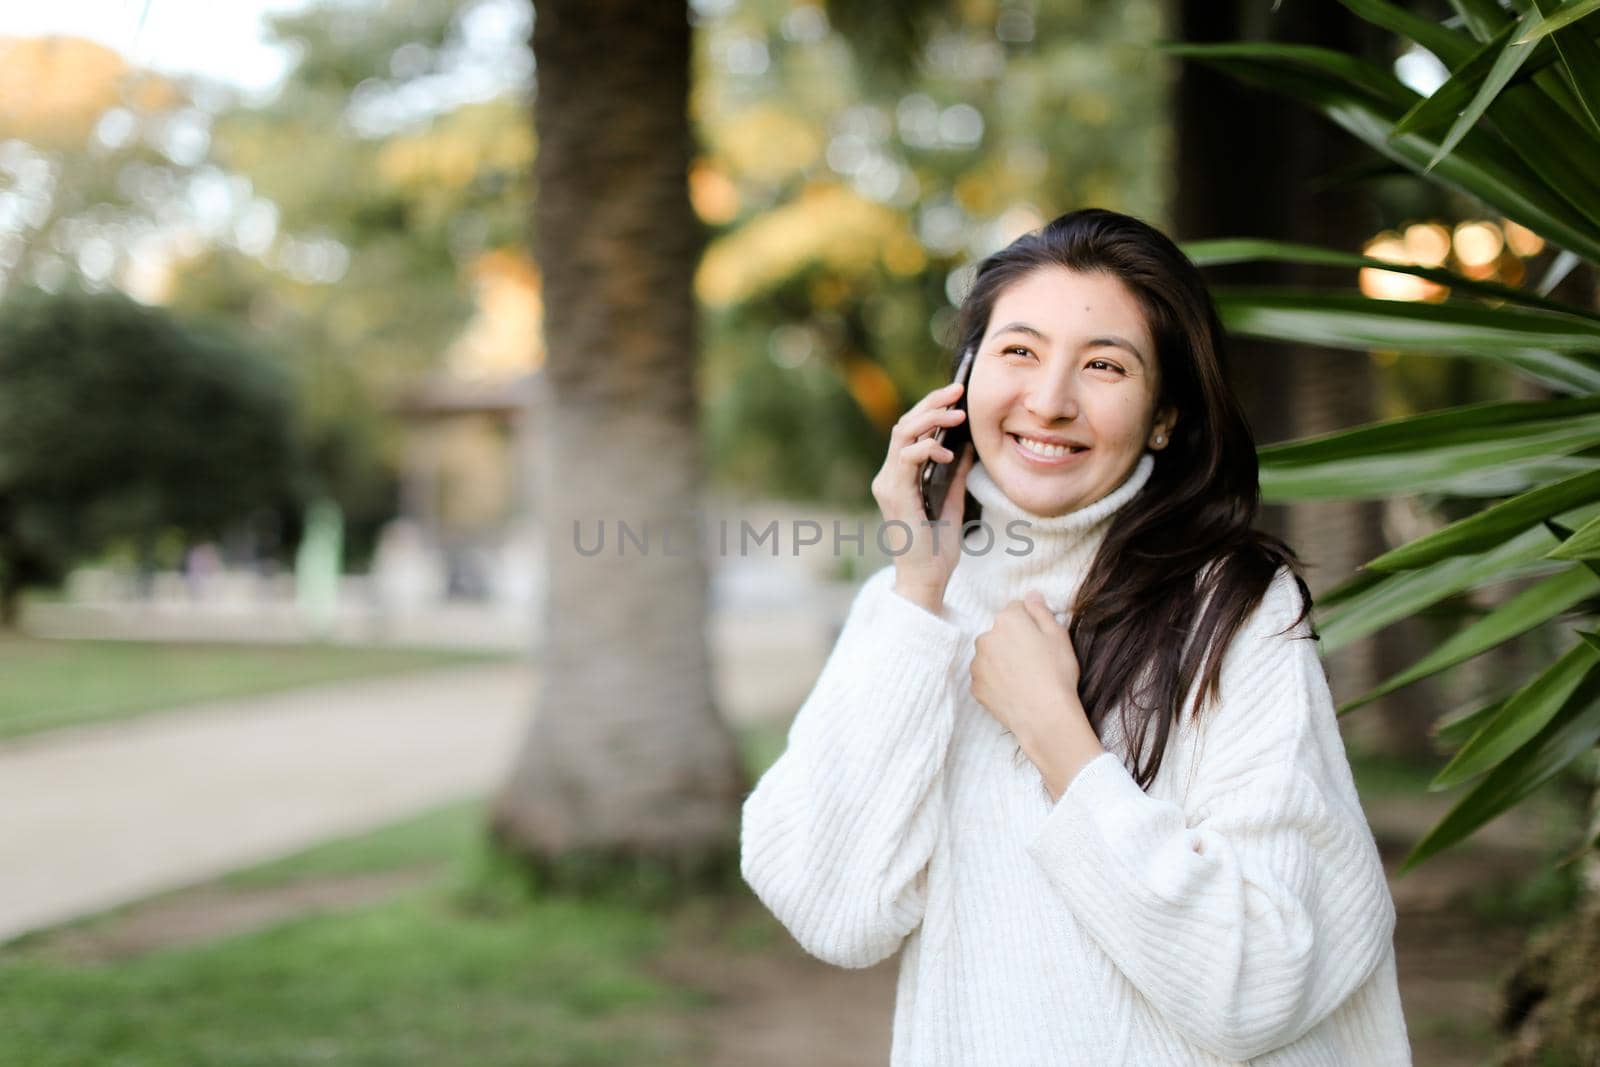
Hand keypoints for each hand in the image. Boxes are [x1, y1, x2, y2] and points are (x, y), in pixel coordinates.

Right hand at [871, 380, 975, 610]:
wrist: (927, 579)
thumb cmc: (938, 548)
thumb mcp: (952, 501)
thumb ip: (955, 473)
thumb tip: (968, 443)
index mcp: (901, 477)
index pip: (911, 432)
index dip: (932, 409)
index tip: (957, 396)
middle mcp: (889, 477)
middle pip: (905, 425)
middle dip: (932, 403)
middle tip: (958, 390)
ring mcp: (888, 485)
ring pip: (903, 435)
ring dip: (930, 419)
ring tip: (957, 413)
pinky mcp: (894, 495)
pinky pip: (907, 459)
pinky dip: (927, 448)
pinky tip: (946, 450)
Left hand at [971, 591, 1102, 797]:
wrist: (1044, 716)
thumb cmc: (1056, 673)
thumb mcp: (1058, 635)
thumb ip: (1041, 610)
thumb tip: (1030, 594)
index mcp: (1008, 619)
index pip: (1016, 609)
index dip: (1030, 623)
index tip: (1040, 640)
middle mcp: (986, 637)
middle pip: (999, 632)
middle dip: (1012, 641)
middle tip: (1034, 661)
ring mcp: (977, 663)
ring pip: (990, 654)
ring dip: (1002, 661)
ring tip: (1024, 678)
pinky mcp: (975, 686)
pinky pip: (985, 677)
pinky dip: (996, 681)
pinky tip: (1014, 691)